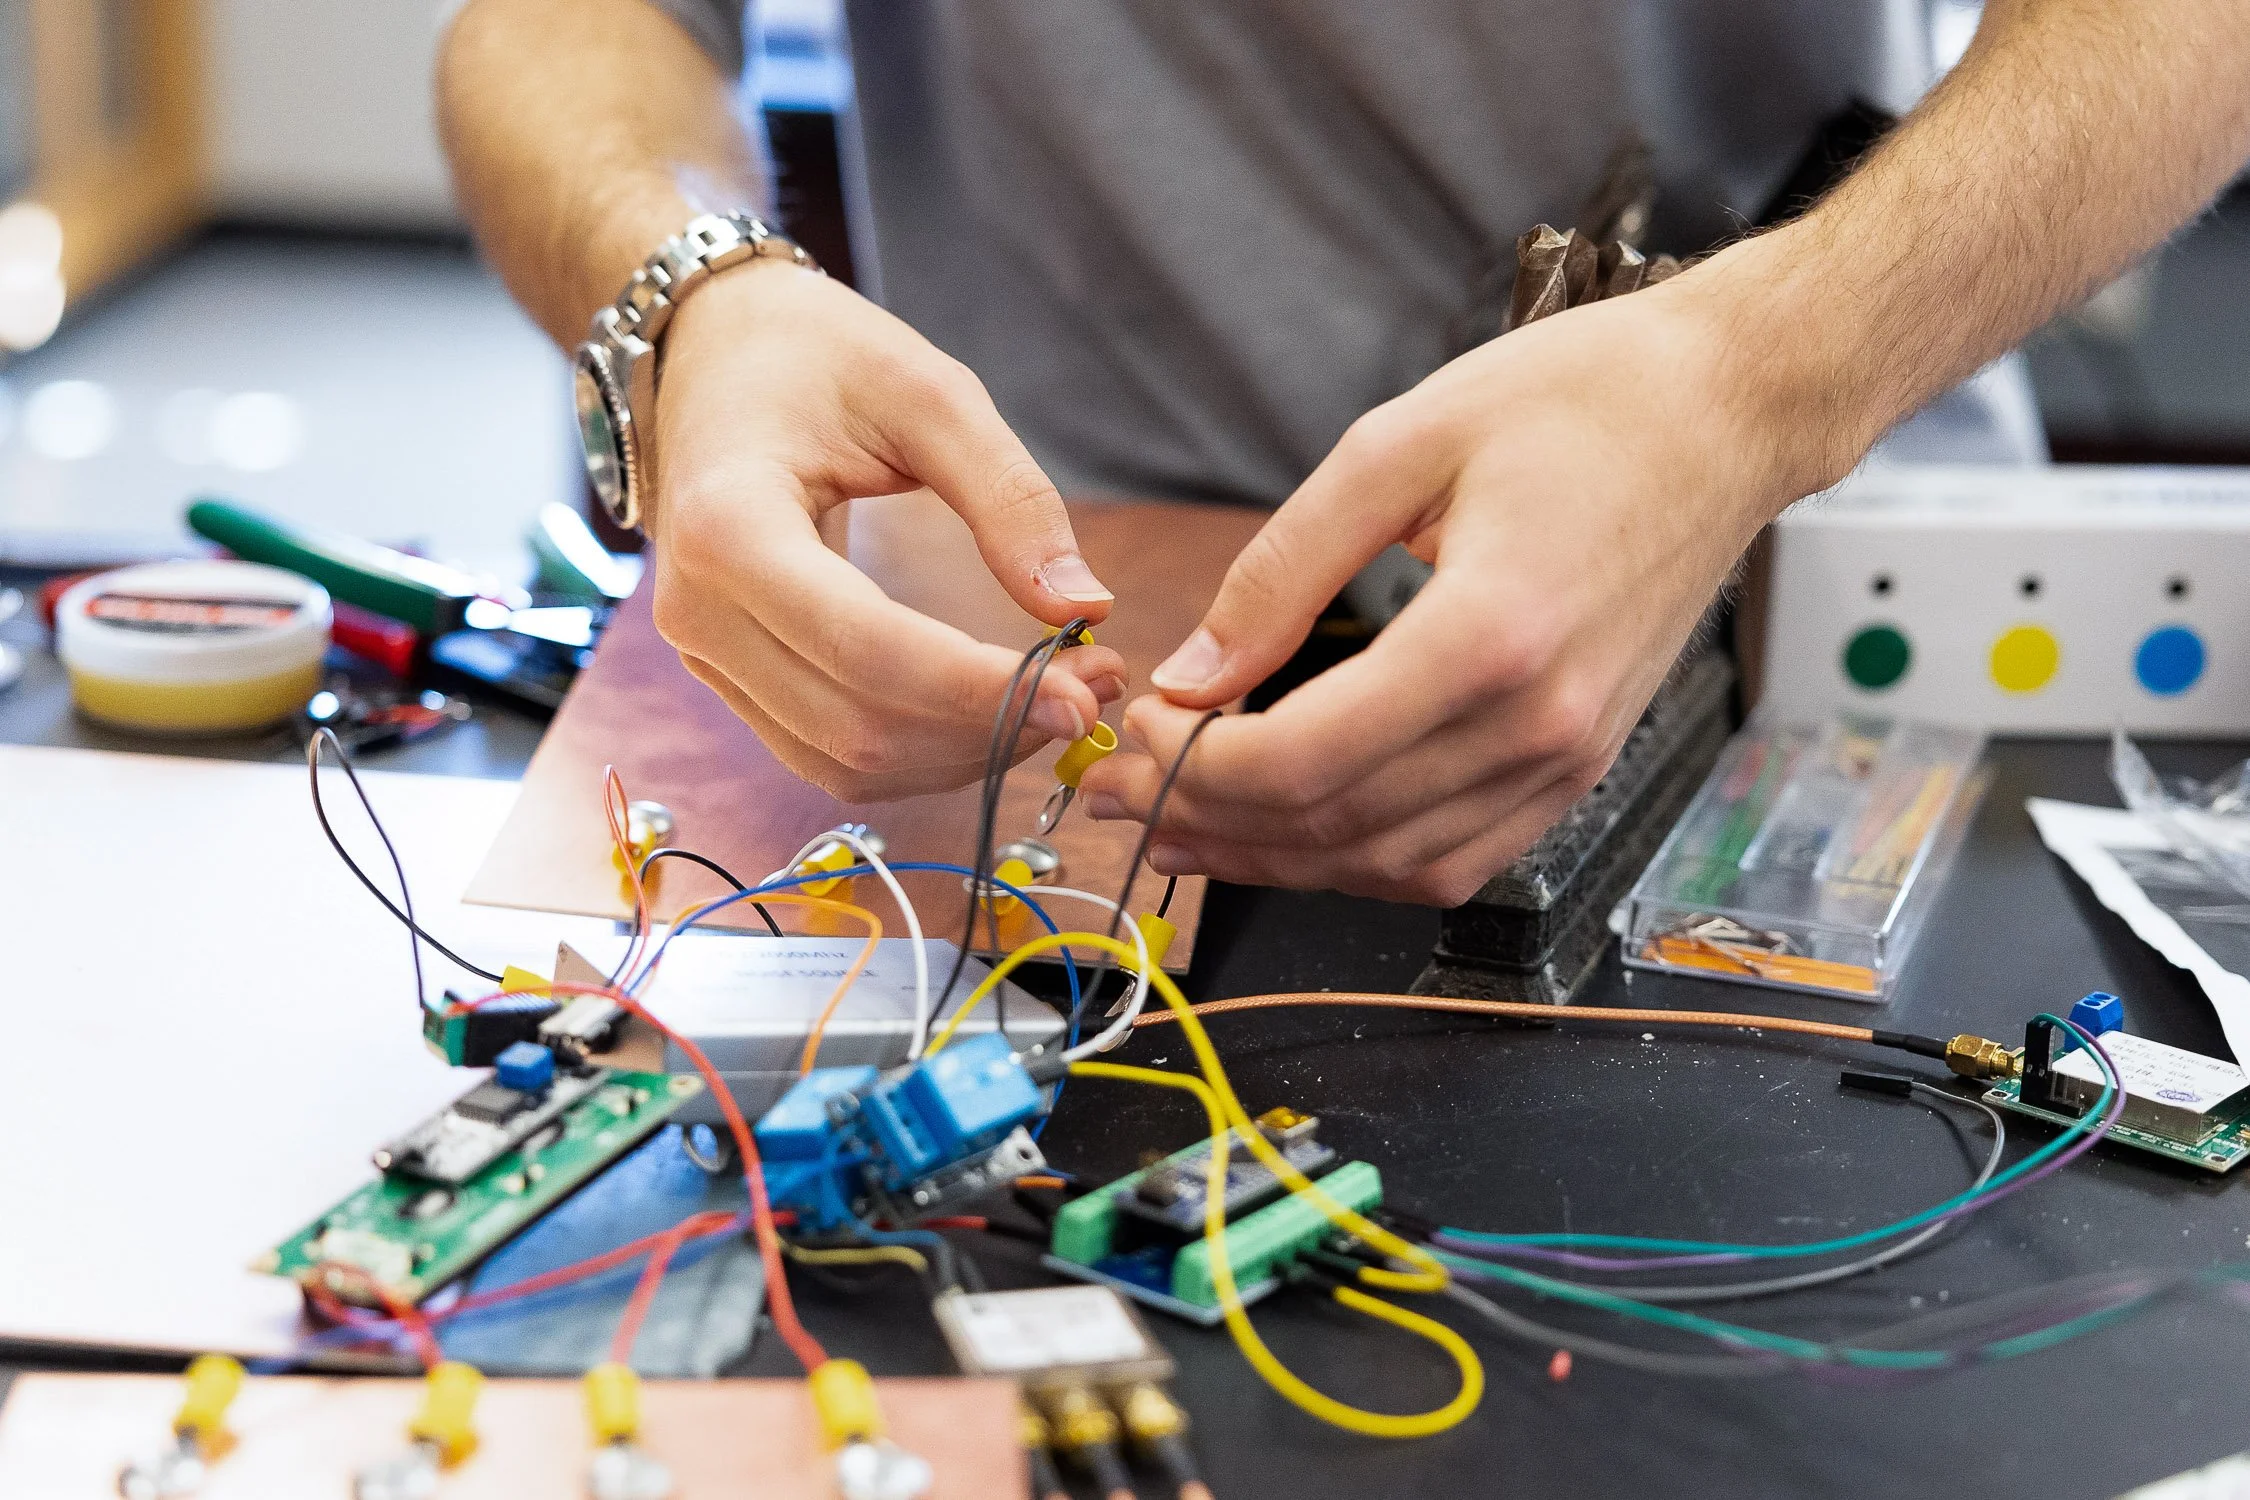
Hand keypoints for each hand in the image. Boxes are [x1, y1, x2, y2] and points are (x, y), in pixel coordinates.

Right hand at [642, 261, 1126, 800]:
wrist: (711, 350)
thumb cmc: (815, 354)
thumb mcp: (927, 393)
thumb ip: (1009, 498)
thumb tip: (1085, 608)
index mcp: (729, 526)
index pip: (866, 648)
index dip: (980, 690)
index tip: (1083, 693)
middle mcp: (699, 610)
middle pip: (858, 725)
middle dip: (990, 726)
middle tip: (1095, 688)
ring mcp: (705, 654)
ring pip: (846, 761)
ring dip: (964, 753)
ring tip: (1058, 696)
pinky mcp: (729, 677)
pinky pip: (829, 754)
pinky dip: (923, 752)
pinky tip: (993, 710)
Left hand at [1079, 256, 1824, 903]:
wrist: (1729, 413)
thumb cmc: (1578, 402)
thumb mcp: (1396, 445)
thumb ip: (1279, 572)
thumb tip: (1188, 676)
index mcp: (1490, 634)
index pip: (1306, 760)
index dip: (1196, 768)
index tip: (1133, 734)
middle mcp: (1537, 723)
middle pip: (1336, 825)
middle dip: (1208, 819)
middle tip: (1120, 789)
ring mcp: (1567, 760)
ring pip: (1388, 864)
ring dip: (1272, 857)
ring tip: (1180, 823)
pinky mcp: (1579, 768)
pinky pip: (1452, 858)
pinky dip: (1357, 860)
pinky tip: (1288, 830)